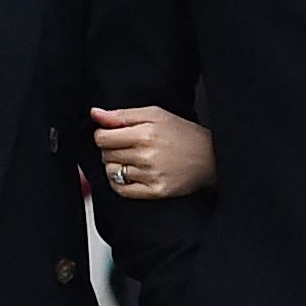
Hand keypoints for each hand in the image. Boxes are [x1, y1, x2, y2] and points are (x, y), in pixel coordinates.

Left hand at [90, 105, 215, 198]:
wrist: (211, 158)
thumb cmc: (183, 134)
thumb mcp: (155, 115)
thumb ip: (123, 114)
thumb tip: (95, 113)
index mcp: (145, 134)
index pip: (102, 138)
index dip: (104, 135)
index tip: (113, 135)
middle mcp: (146, 156)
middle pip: (105, 155)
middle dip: (111, 150)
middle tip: (128, 147)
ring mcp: (150, 176)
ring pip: (111, 172)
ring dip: (116, 166)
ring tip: (133, 160)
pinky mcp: (155, 192)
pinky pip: (121, 190)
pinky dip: (120, 183)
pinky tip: (132, 174)